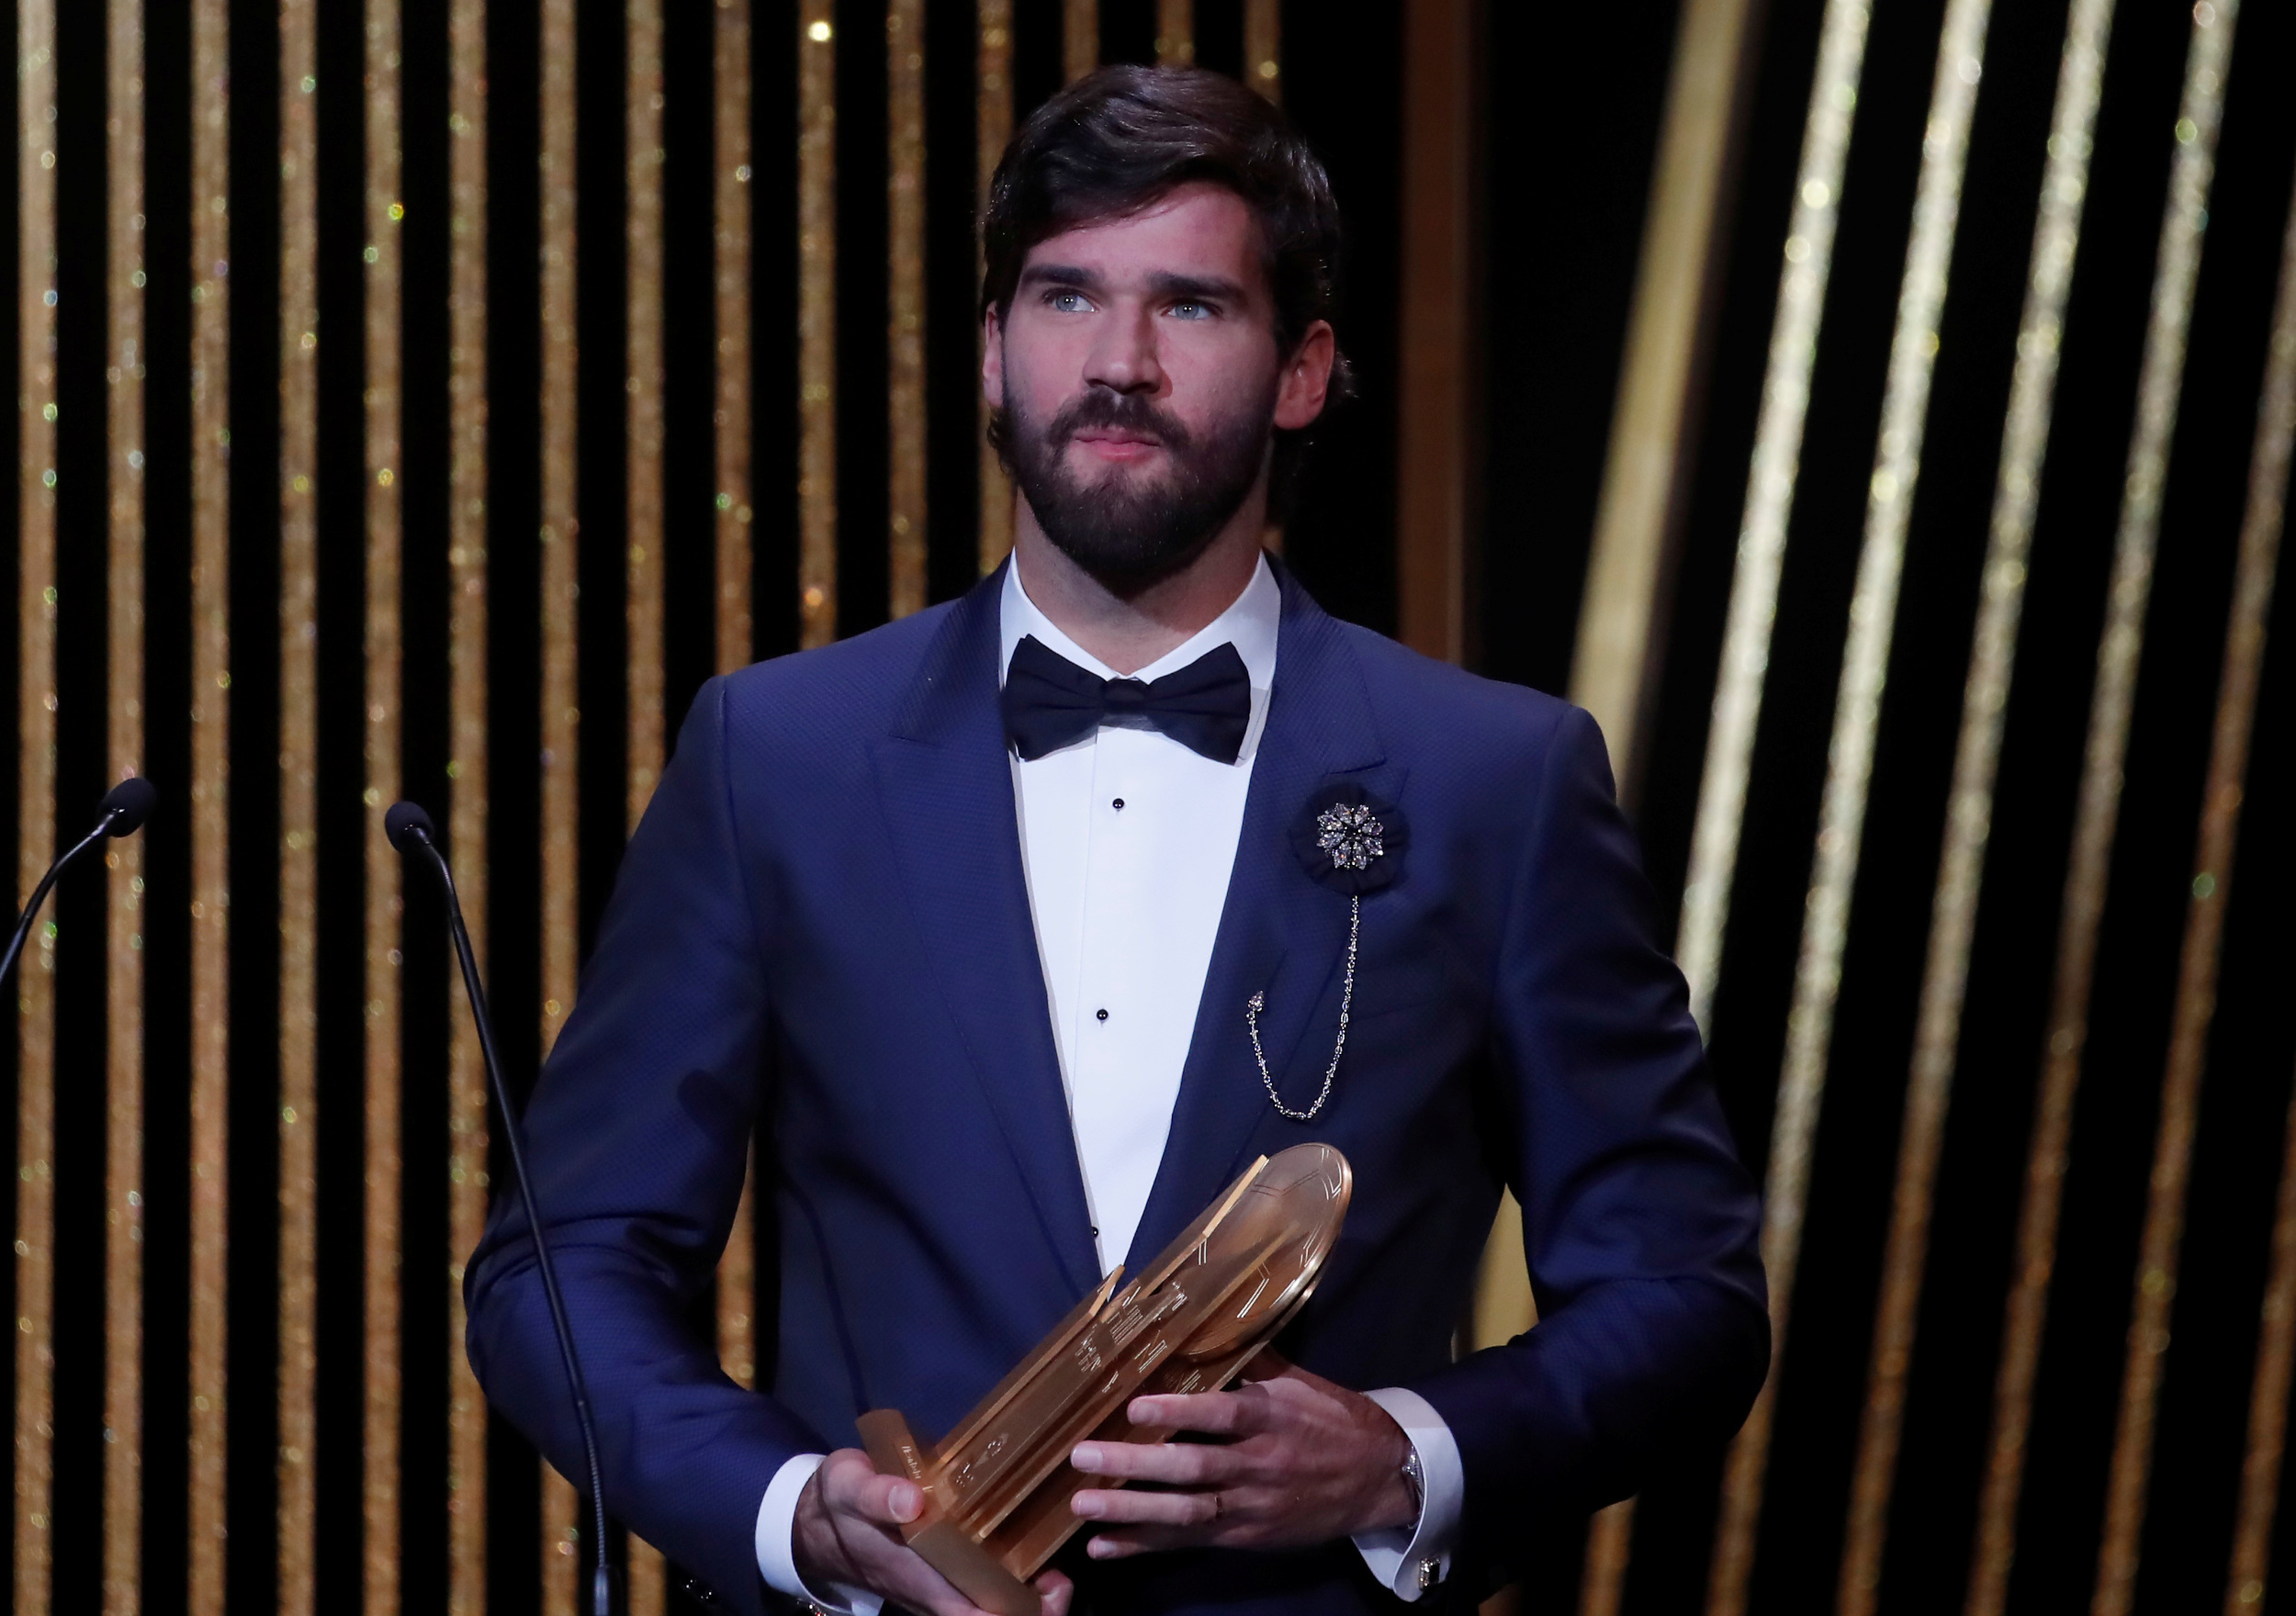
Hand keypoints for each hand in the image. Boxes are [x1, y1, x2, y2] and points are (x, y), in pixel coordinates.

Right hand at [793, 1449, 1074, 1615]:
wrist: (819, 1519)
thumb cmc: (841, 1503)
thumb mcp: (851, 1488)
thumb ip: (877, 1495)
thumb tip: (912, 1501)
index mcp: (925, 1582)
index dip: (1022, 1614)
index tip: (1049, 1584)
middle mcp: (940, 1592)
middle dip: (1039, 1608)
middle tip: (1059, 1574)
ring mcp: (944, 1585)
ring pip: (997, 1606)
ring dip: (1030, 1594)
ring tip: (1051, 1559)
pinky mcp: (946, 1570)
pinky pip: (988, 1585)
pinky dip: (1015, 1575)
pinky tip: (1028, 1542)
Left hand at [1066, 1354, 1416, 1560]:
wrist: (1379, 1479)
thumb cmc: (1331, 1420)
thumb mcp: (1300, 1382)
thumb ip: (1250, 1359)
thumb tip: (1202, 1321)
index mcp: (1272, 1417)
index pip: (1222, 1414)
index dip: (1179, 1414)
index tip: (1135, 1408)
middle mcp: (1258, 1464)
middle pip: (1192, 1468)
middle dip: (1134, 1465)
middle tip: (1082, 1457)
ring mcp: (1250, 1507)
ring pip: (1186, 1513)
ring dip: (1131, 1511)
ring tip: (1083, 1505)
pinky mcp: (1244, 1537)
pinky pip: (1190, 1543)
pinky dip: (1145, 1547)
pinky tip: (1103, 1547)